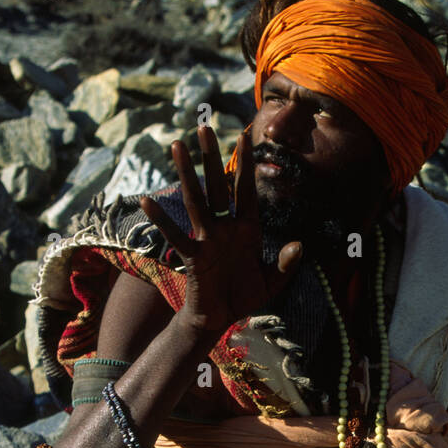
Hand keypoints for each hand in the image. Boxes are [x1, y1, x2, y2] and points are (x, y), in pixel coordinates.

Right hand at [138, 126, 302, 334]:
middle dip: (212, 157)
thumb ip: (286, 264)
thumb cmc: (244, 298)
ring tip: (178, 145)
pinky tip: (148, 201)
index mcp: (248, 230)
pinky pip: (176, 236)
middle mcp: (226, 228)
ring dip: (188, 173)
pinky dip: (162, 220)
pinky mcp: (193, 257)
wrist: (221, 321)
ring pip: (197, 201)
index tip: (245, 135)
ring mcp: (208, 240)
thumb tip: (299, 245)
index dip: (245, 165)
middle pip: (218, 186)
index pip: (245, 190)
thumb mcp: (272, 283)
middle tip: (204, 127)